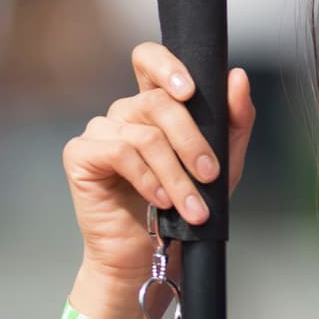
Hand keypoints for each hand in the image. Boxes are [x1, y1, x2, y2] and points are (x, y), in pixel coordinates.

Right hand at [61, 42, 255, 288]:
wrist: (149, 258)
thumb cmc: (182, 212)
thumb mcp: (223, 168)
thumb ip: (234, 122)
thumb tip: (237, 76)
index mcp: (153, 107)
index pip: (150, 61)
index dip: (167, 65)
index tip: (191, 91)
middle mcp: (125, 113)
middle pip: (157, 102)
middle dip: (192, 141)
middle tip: (211, 176)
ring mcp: (100, 131)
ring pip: (145, 135)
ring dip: (176, 175)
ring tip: (193, 209)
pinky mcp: (80, 154)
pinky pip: (119, 152)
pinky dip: (147, 178)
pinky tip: (160, 201)